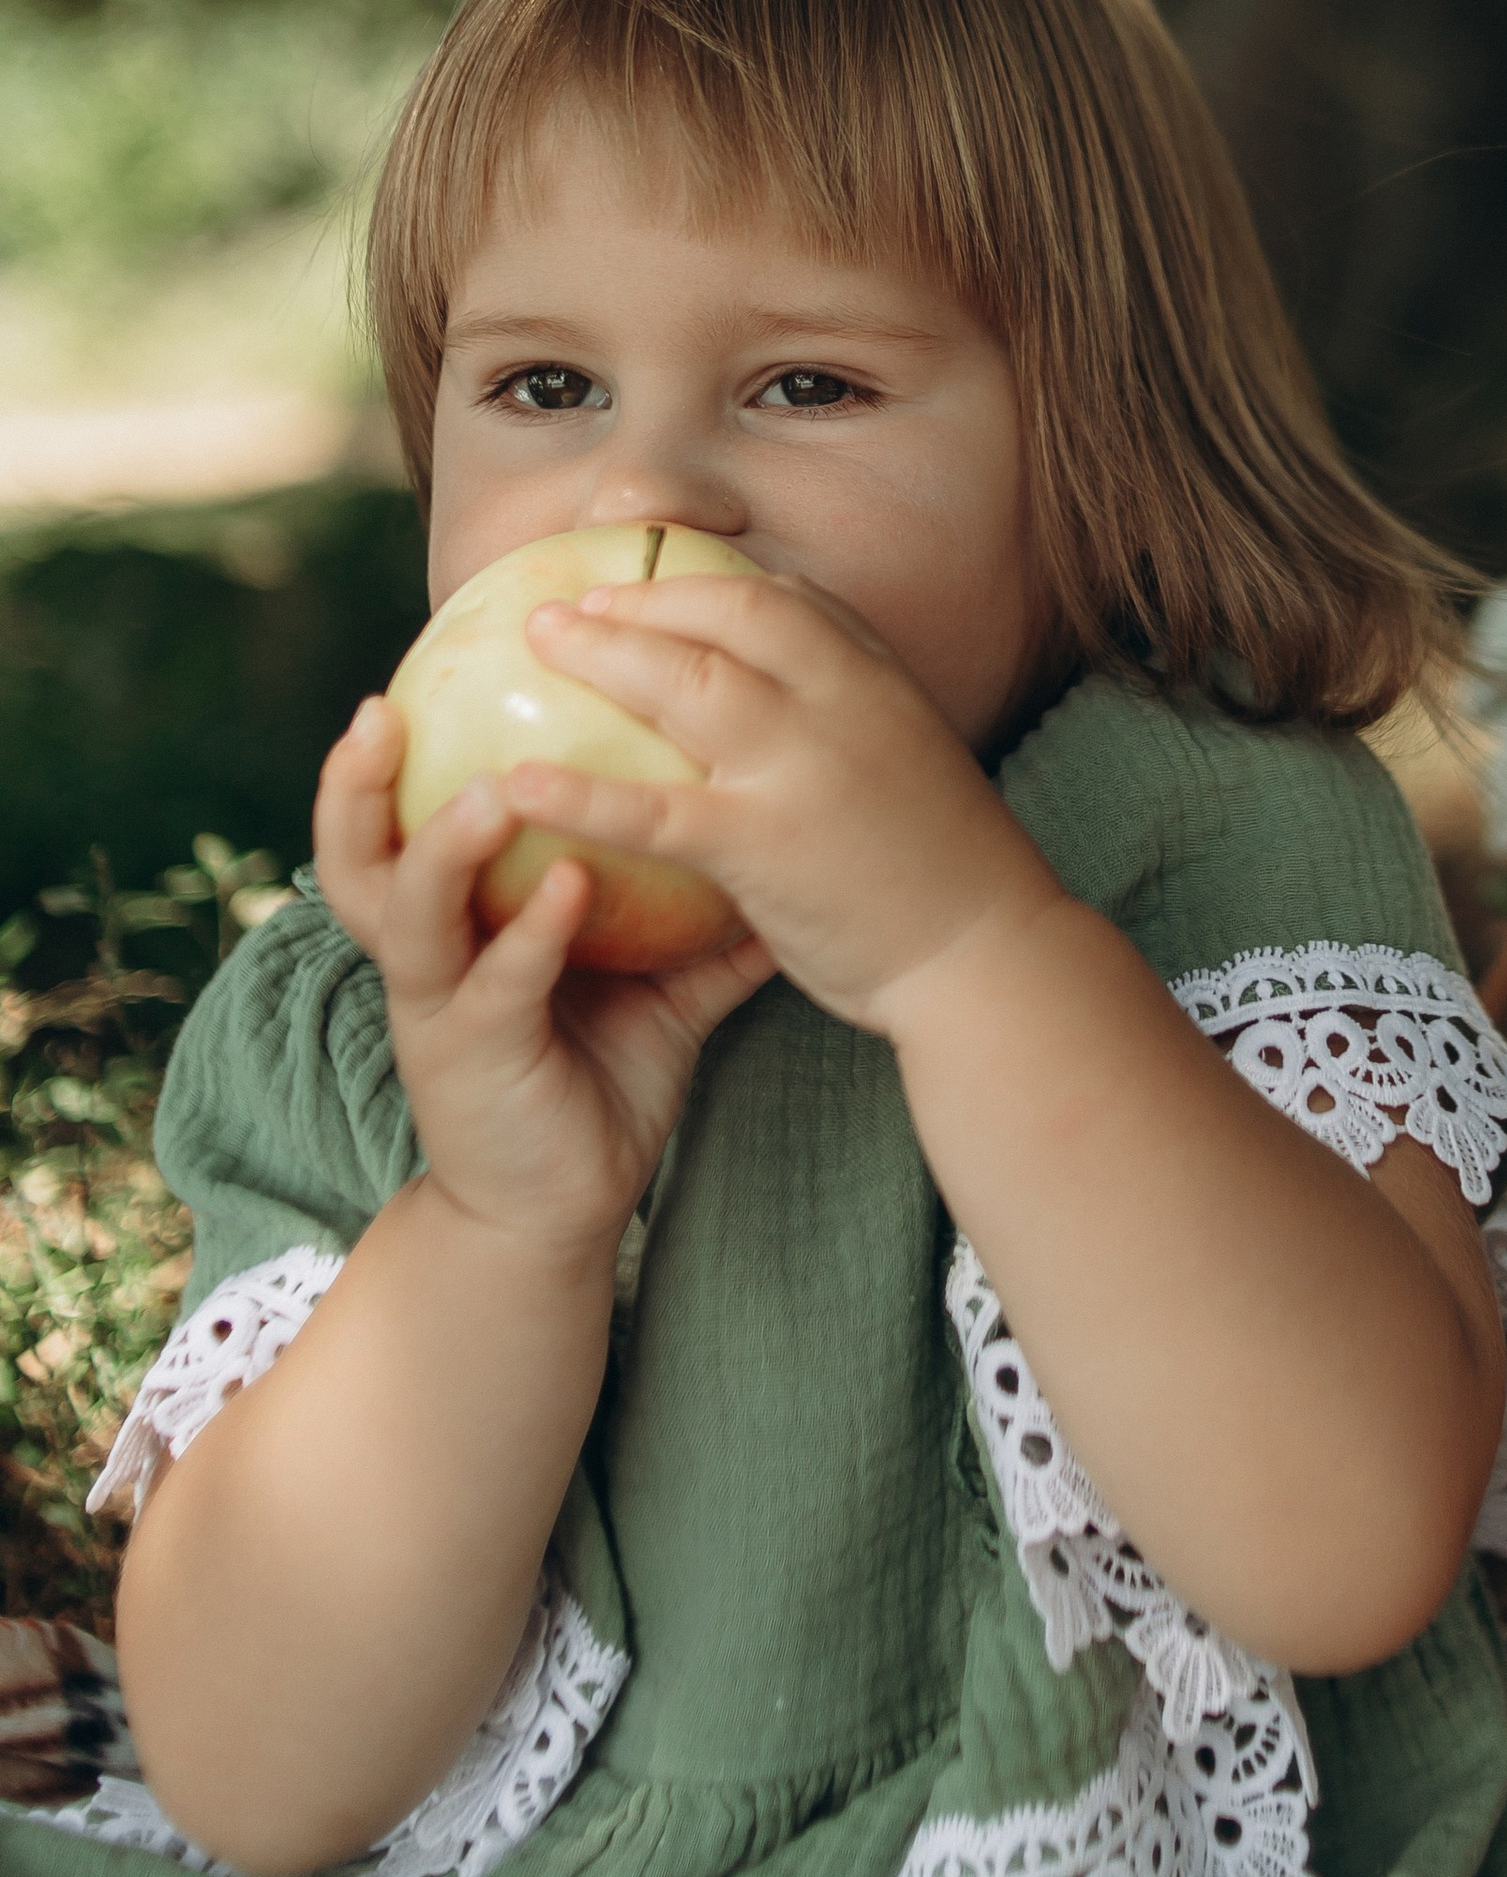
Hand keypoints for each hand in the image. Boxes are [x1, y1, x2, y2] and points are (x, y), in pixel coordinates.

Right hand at [314, 696, 774, 1260]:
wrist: (564, 1211)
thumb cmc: (602, 1081)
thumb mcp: (653, 979)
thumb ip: (698, 910)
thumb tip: (782, 831)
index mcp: (460, 920)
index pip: (408, 815)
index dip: (397, 751)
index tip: (416, 665)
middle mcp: (431, 954)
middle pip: (358, 853)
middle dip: (355, 783)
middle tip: (380, 706)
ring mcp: (440, 1010)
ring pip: (406, 912)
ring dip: (444, 844)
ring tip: (493, 787)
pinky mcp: (471, 1063)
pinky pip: (495, 987)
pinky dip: (528, 934)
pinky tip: (571, 888)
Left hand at [492, 575, 1067, 1027]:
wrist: (987, 956)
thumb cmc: (946, 872)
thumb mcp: (908, 761)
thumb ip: (850, 721)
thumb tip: (782, 705)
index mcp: (878, 679)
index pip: (789, 598)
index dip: (711, 582)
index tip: (654, 584)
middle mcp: (842, 701)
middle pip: (727, 614)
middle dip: (643, 595)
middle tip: (569, 603)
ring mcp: (803, 765)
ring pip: (685, 681)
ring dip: (601, 650)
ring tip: (537, 640)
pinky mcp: (765, 843)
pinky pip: (654, 809)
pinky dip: (582, 792)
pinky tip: (519, 785)